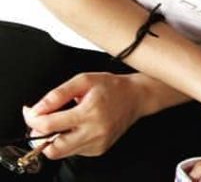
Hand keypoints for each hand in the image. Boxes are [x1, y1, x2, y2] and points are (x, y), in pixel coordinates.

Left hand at [22, 72, 146, 158]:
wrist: (137, 97)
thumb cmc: (112, 87)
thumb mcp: (83, 80)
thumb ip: (57, 94)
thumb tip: (36, 109)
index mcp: (90, 112)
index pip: (49, 126)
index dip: (33, 120)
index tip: (31, 112)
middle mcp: (95, 132)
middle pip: (52, 149)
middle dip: (41, 137)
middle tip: (44, 122)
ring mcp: (97, 143)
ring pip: (61, 152)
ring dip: (55, 139)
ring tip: (65, 122)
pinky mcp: (99, 150)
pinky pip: (74, 151)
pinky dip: (69, 141)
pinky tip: (79, 127)